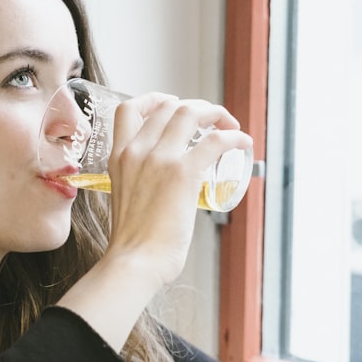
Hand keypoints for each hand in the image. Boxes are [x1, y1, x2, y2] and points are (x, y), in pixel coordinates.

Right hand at [104, 94, 251, 286]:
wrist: (134, 262)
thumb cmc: (132, 244)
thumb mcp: (124, 199)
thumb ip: (138, 185)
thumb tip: (161, 193)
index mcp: (118, 157)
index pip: (129, 109)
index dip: (154, 100)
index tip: (171, 105)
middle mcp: (136, 151)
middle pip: (167, 106)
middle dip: (194, 106)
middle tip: (211, 120)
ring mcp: (159, 158)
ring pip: (190, 113)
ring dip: (215, 113)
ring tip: (229, 125)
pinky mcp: (183, 173)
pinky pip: (216, 140)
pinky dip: (234, 136)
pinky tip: (242, 143)